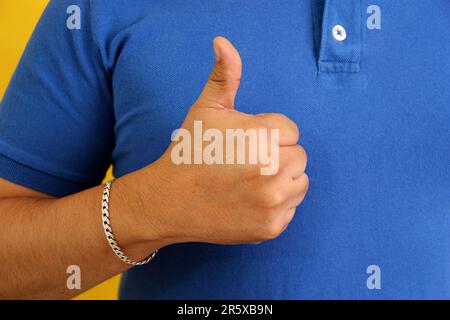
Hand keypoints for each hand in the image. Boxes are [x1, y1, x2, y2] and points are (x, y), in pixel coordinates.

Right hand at [138, 37, 307, 244]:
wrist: (169, 202)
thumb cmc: (189, 152)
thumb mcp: (206, 109)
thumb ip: (224, 75)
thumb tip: (223, 41)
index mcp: (261, 136)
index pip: (291, 130)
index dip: (266, 135)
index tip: (242, 145)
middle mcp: (271, 170)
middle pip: (299, 156)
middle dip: (276, 156)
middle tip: (243, 164)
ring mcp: (272, 202)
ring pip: (299, 182)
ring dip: (281, 180)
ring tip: (247, 182)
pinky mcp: (271, 228)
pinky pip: (290, 208)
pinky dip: (275, 205)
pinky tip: (248, 201)